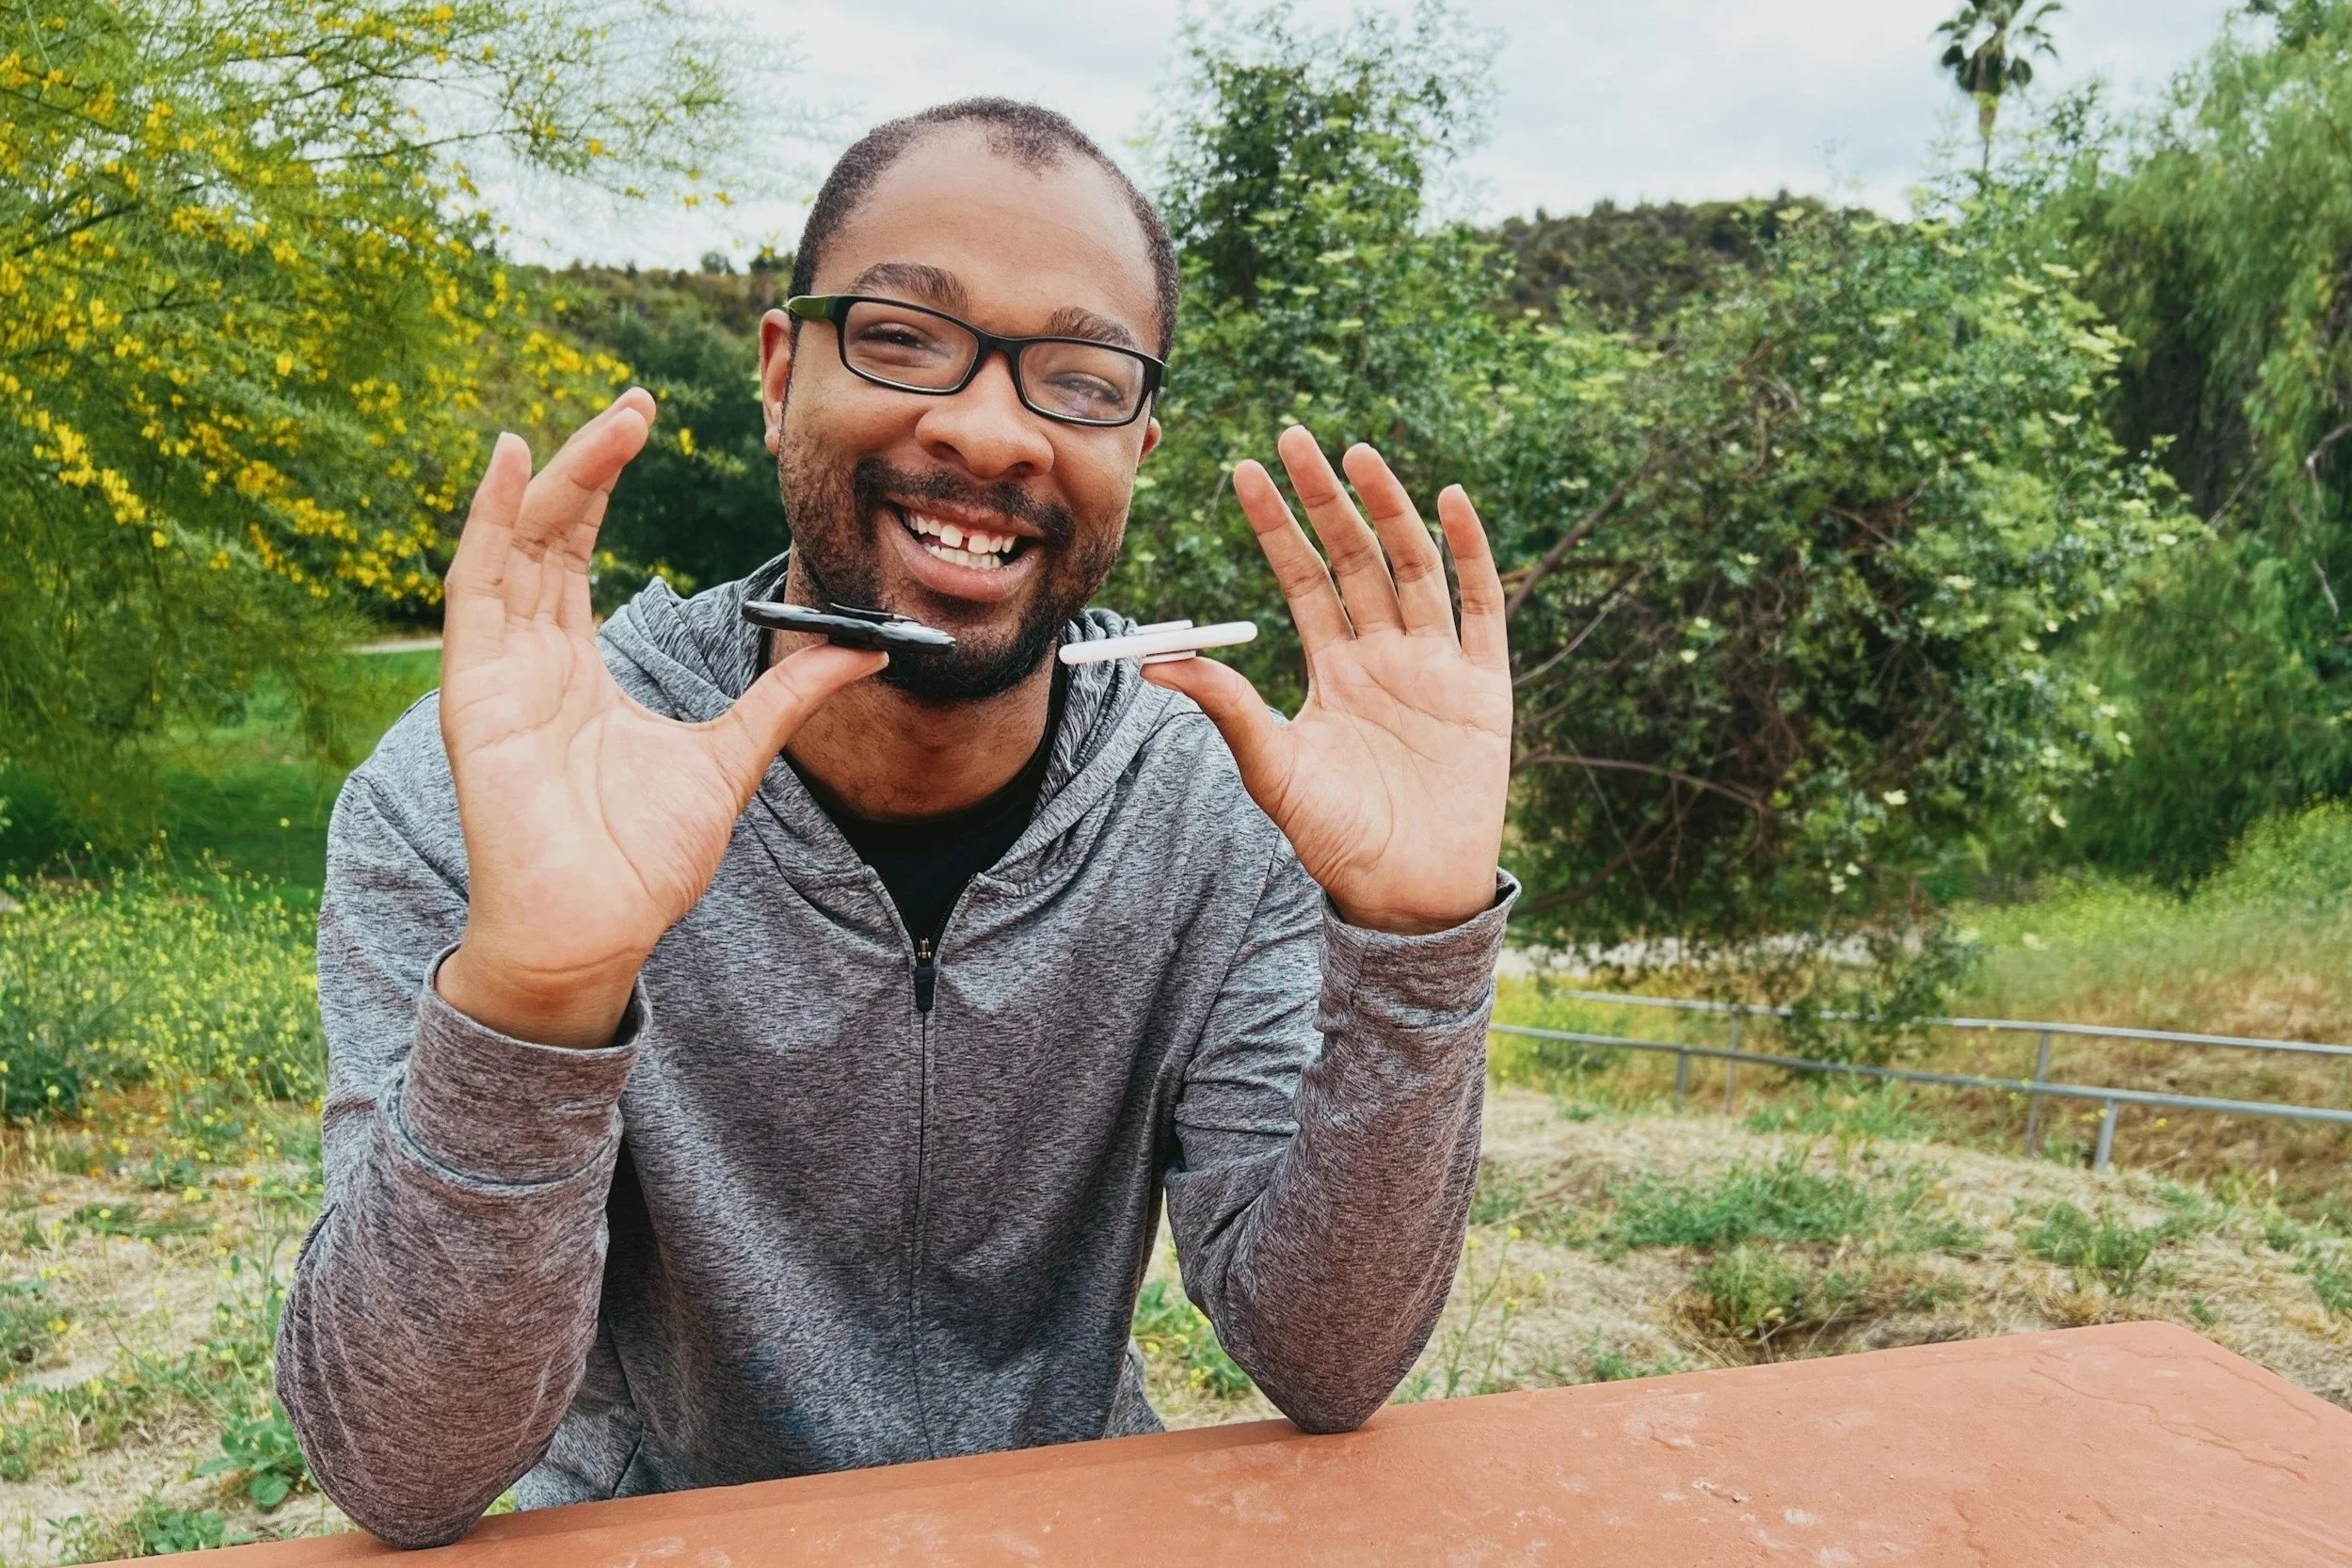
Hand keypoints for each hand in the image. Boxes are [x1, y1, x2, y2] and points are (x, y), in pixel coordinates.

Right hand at [435, 391, 885, 1046]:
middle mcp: (528, 658)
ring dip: (553, 478)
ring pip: (513, 547)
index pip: (577, 552)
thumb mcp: (736, 756)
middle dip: (588, 464)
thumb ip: (789, 697)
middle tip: (637, 400)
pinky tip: (508, 464)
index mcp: (576, 668)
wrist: (595, 932)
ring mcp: (494, 673)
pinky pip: (473, 591)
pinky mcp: (473, 694)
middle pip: (547, 535)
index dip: (603, 483)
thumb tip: (866, 650)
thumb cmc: (643, 860)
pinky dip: (485, 523)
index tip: (644, 419)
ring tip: (602, 421)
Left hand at [1143, 426, 1510, 934]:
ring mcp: (1436, 664)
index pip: (1301, 577)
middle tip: (1295, 435)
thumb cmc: (1337, 839)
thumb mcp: (1273, 770)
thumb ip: (1230, 710)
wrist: (1405, 892)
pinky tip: (1454, 501)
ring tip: (1359, 454)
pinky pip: (1481, 606)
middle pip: (1353, 556)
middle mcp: (1384, 653)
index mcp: (1332, 667)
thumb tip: (1156, 662)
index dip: (1276, 525)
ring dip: (1389, 509)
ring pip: (1412, 566)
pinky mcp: (1484, 686)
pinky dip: (1470, 553)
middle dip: (1324, 498)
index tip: (1244, 471)